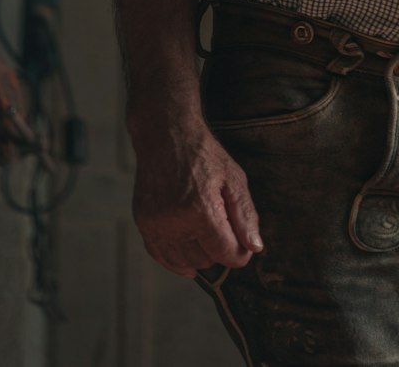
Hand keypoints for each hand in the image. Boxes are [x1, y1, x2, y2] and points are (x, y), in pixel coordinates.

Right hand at [131, 120, 262, 277]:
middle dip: (219, 250)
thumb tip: (254, 248)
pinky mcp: (143, 225)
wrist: (166, 136)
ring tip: (206, 232)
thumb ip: (246, 216)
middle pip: (205, 260)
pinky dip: (177, 259)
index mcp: (201, 210)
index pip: (225, 253)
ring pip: (184, 262)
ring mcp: (155, 226)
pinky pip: (162, 257)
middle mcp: (175, 223)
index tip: (243, 244)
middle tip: (222, 227)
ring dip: (200, 255)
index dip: (240, 253)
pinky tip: (189, 251)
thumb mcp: (234, 178)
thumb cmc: (204, 155)